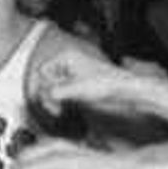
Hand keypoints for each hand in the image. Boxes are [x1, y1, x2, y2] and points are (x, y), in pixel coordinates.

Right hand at [27, 42, 151, 116]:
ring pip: (52, 88)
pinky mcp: (76, 85)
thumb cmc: (106, 83)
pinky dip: (59, 102)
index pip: (43, 71)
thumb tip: (44, 96)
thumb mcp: (78, 88)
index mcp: (66, 57)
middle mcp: (67, 64)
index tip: (49, 100)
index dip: (43, 87)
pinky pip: (60, 93)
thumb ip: (57, 92)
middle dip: (47, 95)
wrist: (124, 89)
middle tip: (54, 109)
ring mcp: (71, 75)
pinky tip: (62, 110)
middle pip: (46, 80)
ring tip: (58, 111)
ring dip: (52, 100)